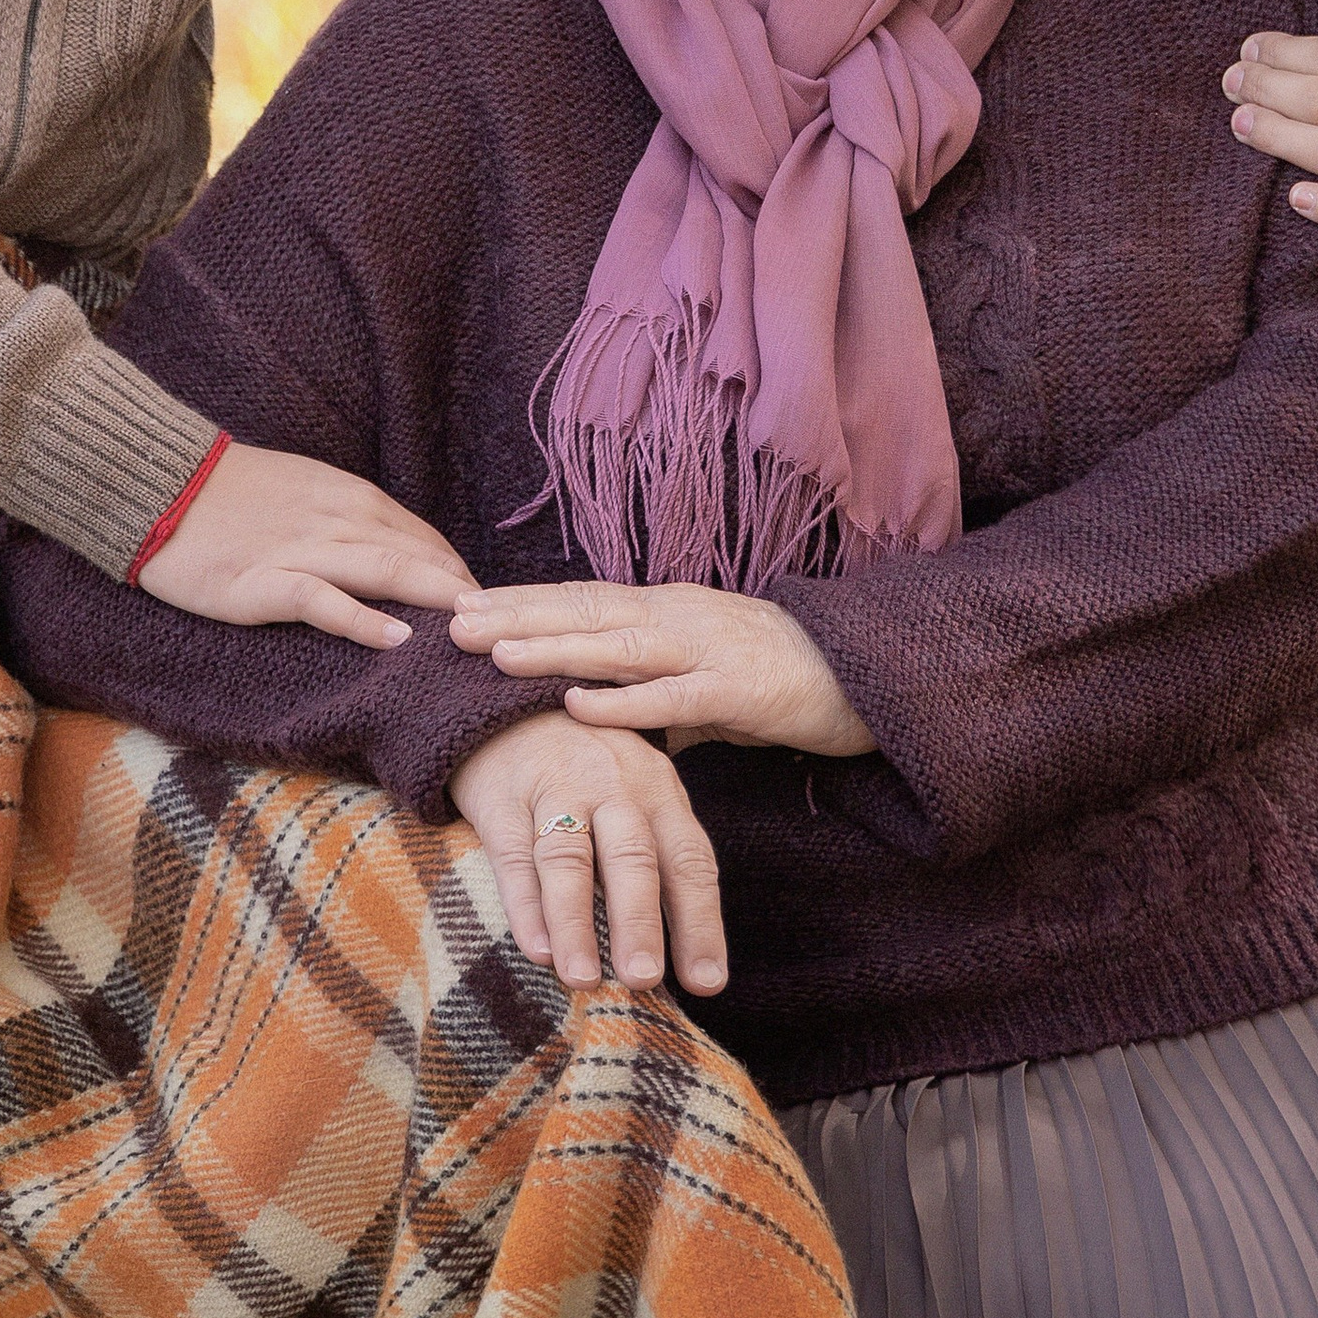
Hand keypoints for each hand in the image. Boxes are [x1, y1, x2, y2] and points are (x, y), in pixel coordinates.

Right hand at [136, 441, 479, 644]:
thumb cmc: (229, 493)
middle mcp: (338, 519)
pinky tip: (398, 641)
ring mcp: (303, 550)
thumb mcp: (304, 492)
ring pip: (387, 573)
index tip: (486, 607)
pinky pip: (325, 601)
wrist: (160, 483)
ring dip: (435, 601)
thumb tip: (393, 551)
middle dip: (464, 593)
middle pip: (418, 556)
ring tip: (476, 632)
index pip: (422, 537)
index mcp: (349, 497)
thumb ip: (348, 520)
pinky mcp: (266, 582)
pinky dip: (364, 621)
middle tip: (504, 630)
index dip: (456, 573)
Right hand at [449, 710, 726, 994]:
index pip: (689, 860)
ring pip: (569, 859)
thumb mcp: (640, 795)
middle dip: (639, 921)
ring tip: (583, 979)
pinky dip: (525, 905)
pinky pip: (515, 857)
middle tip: (644, 980)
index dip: (700, 922)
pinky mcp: (503, 800)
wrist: (515, 703)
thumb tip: (690, 956)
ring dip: (576, 923)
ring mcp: (556, 790)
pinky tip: (537, 949)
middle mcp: (614, 787)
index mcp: (659, 790)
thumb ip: (661, 860)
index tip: (707, 982)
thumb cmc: (593, 768)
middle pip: (631, 858)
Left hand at [451, 580, 877, 757]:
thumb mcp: (702, 683)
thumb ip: (650, 696)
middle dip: (516, 615)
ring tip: (494, 652)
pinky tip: (575, 702)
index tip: (463, 602)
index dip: (522, 601)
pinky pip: (668, 696)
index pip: (580, 598)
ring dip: (552, 647)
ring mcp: (706, 647)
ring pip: (615, 644)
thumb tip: (596, 719)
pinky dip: (619, 700)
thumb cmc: (781, 679)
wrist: (867, 676)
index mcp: (666, 610)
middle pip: (584, 610)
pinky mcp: (736, 688)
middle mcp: (678, 616)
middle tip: (451, 620)